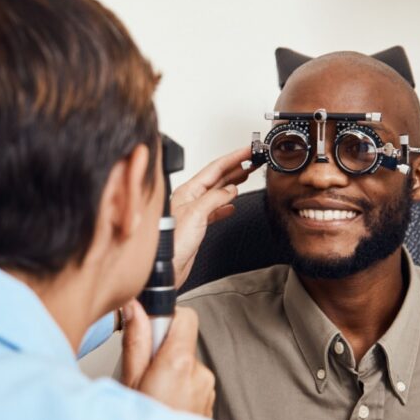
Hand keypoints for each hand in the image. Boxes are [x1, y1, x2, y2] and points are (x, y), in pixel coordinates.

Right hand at [118, 300, 214, 417]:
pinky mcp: (209, 404)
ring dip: (169, 374)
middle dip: (162, 353)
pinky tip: (164, 407)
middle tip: (143, 375)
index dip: (167, 318)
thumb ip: (135, 342)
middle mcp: (199, 374)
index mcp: (179, 364)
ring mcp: (207, 391)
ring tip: (152, 396)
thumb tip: (136, 307)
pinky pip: (192, 385)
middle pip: (182, 344)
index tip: (150, 329)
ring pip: (185, 366)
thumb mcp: (129, 384)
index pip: (185, 317)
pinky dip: (178, 390)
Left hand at [170, 146, 255, 288]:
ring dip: (233, 183)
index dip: (234, 158)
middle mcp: (190, 198)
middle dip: (236, 167)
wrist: (167, 268)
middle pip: (217, 177)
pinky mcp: (197, 225)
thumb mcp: (196, 214)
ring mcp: (194, 211)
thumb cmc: (172, 243)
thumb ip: (215, 198)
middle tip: (253, 160)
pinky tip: (232, 205)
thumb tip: (231, 189)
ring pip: (217, 192)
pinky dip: (226, 205)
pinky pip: (215, 210)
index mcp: (187, 190)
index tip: (248, 150)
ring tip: (247, 176)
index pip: (215, 168)